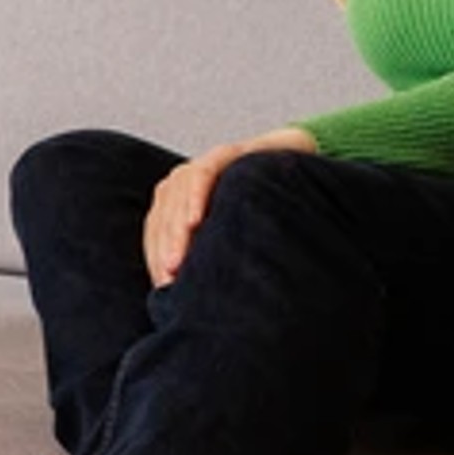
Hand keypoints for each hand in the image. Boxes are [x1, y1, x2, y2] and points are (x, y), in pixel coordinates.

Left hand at [143, 128, 318, 286]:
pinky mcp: (225, 153)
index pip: (159, 232)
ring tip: (177, 261)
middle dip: (164, 250)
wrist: (296, 167)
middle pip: (163, 217)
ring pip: (177, 197)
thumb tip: (199, 301)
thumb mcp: (237, 237)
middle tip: (168, 281)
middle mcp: (186, 183)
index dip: (157, 258)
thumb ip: (218, 257)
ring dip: (175, 230)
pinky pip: (203, 174)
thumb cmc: (266, 211)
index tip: (162, 287)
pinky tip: (195, 221)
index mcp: (181, 203)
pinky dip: (195, 196)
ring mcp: (203, 165)